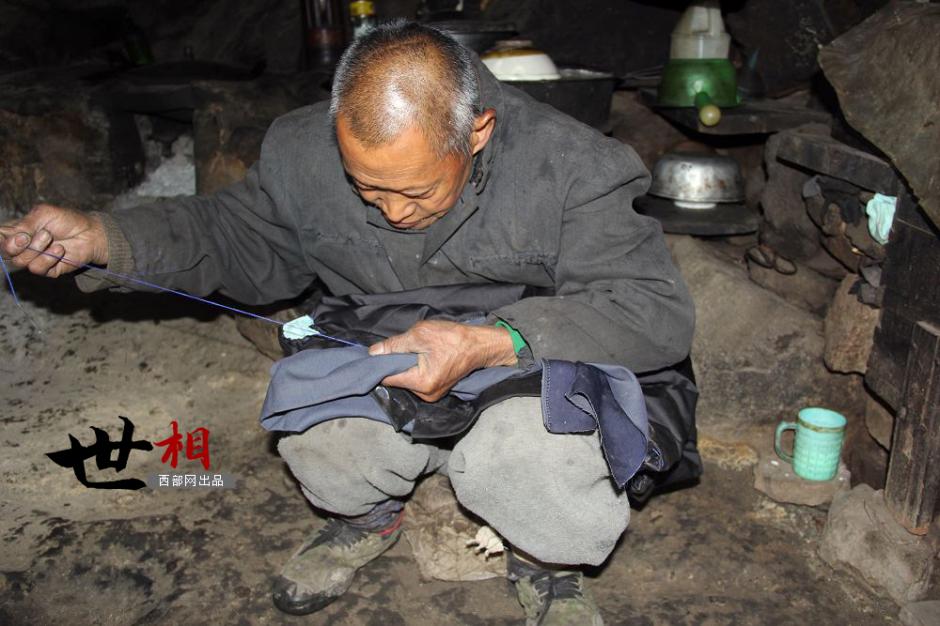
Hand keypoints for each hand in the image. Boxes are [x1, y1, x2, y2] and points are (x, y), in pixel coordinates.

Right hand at [0, 204, 108, 276]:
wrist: (90, 232)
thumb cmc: (67, 220)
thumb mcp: (43, 214)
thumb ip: (24, 224)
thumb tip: (10, 235)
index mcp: (17, 231)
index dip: (1, 239)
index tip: (15, 234)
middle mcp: (23, 247)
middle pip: (5, 252)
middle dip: (14, 245)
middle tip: (26, 236)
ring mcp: (35, 259)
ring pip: (21, 262)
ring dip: (36, 248)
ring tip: (50, 237)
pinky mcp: (47, 270)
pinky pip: (37, 269)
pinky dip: (48, 258)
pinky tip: (59, 249)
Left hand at [368, 320, 516, 401]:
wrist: (479, 344)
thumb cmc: (452, 338)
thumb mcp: (420, 334)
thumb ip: (395, 345)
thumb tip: (373, 353)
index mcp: (421, 383)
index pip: (388, 379)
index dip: (379, 365)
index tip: (375, 354)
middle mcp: (425, 395)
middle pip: (397, 381)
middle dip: (394, 364)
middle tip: (398, 346)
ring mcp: (432, 395)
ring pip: (407, 380)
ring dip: (405, 366)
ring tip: (413, 350)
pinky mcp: (437, 390)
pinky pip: (417, 380)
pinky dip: (415, 369)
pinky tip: (420, 357)